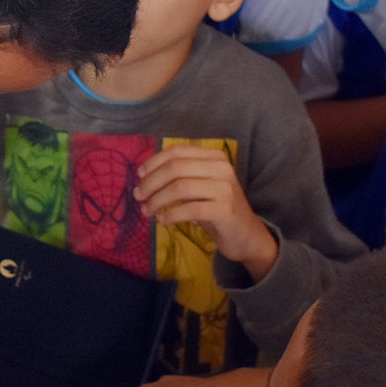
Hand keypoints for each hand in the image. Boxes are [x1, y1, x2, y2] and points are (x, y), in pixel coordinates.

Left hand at [134, 146, 277, 277]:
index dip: (154, 162)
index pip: (177, 151)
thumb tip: (144, 176)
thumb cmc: (217, 209)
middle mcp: (222, 168)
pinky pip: (189, 209)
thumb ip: (179, 177)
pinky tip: (163, 221)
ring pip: (179, 187)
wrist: (246, 235)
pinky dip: (171, 215)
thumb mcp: (200, 186)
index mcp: (214, 157)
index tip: (139, 176)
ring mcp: (225, 188)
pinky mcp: (224, 210)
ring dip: (157, 200)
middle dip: (151, 182)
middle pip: (175, 168)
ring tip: (147, 211)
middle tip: (139, 196)